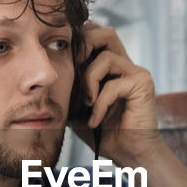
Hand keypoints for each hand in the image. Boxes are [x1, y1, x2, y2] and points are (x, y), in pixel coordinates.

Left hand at [73, 21, 161, 165]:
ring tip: (86, 104)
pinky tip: (96, 120)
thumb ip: (68, 87)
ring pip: (105, 58)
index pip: (95, 35)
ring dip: (89, 81)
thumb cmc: (103, 132)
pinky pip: (114, 85)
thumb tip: (43, 76)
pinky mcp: (143, 84)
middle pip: (106, 32)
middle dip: (84, 46)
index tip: (63, 62)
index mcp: (111, 66)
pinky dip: (100, 104)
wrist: (128, 154)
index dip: (78, 41)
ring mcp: (136, 73)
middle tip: (72, 68)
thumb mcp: (77, 106)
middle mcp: (126, 65)